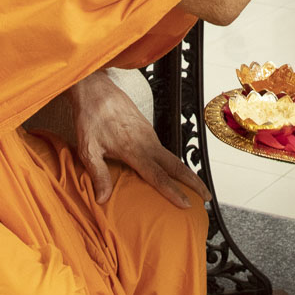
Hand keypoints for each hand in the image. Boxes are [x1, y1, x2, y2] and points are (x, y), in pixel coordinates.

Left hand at [69, 69, 210, 208]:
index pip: (158, 175)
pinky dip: (173, 164)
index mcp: (134, 149)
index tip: (187, 204)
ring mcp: (150, 135)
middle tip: (207, 198)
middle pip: (177, 165)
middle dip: (194, 182)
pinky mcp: (147, 130)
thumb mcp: (88, 149)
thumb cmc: (90, 118)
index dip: (173, 191)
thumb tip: (102, 199)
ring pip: (172, 158)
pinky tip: (171, 173)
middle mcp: (148, 142)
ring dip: (185, 173)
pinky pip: (163, 151)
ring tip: (194, 189)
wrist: (97, 90)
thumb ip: (98, 174)